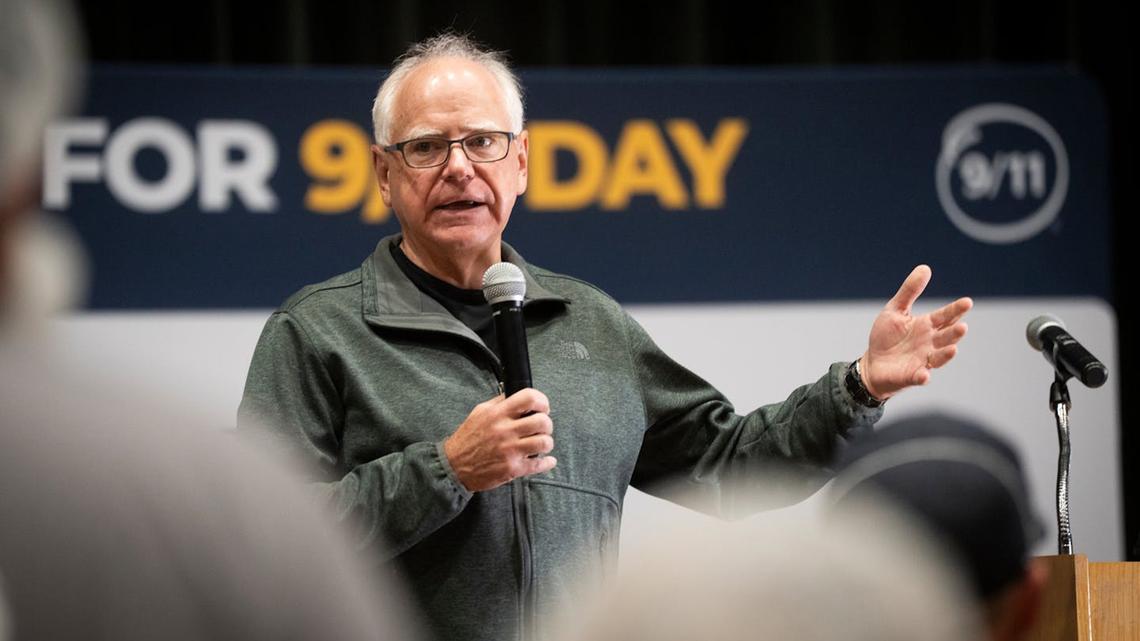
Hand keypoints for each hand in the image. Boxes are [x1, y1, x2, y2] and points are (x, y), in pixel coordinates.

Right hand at [443, 389, 556, 491]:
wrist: (454, 466)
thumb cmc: (467, 439)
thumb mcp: (479, 412)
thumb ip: (499, 403)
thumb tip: (517, 396)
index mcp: (497, 414)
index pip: (529, 398)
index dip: (542, 401)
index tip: (543, 408)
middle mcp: (505, 430)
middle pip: (542, 421)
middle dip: (547, 424)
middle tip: (542, 428)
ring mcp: (509, 450)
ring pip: (544, 442)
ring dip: (546, 443)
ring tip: (541, 444)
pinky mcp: (512, 469)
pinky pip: (538, 464)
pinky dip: (547, 462)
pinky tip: (546, 460)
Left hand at [861, 265, 972, 400]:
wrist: (872, 363)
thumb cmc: (886, 336)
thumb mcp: (895, 310)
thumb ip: (910, 291)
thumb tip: (925, 268)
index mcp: (927, 326)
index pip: (945, 316)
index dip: (956, 310)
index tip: (967, 302)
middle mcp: (930, 343)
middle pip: (946, 337)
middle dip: (955, 333)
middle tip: (962, 326)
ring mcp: (923, 360)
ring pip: (939, 357)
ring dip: (946, 354)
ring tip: (953, 349)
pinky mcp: (912, 375)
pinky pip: (920, 376)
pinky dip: (923, 376)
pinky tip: (925, 375)